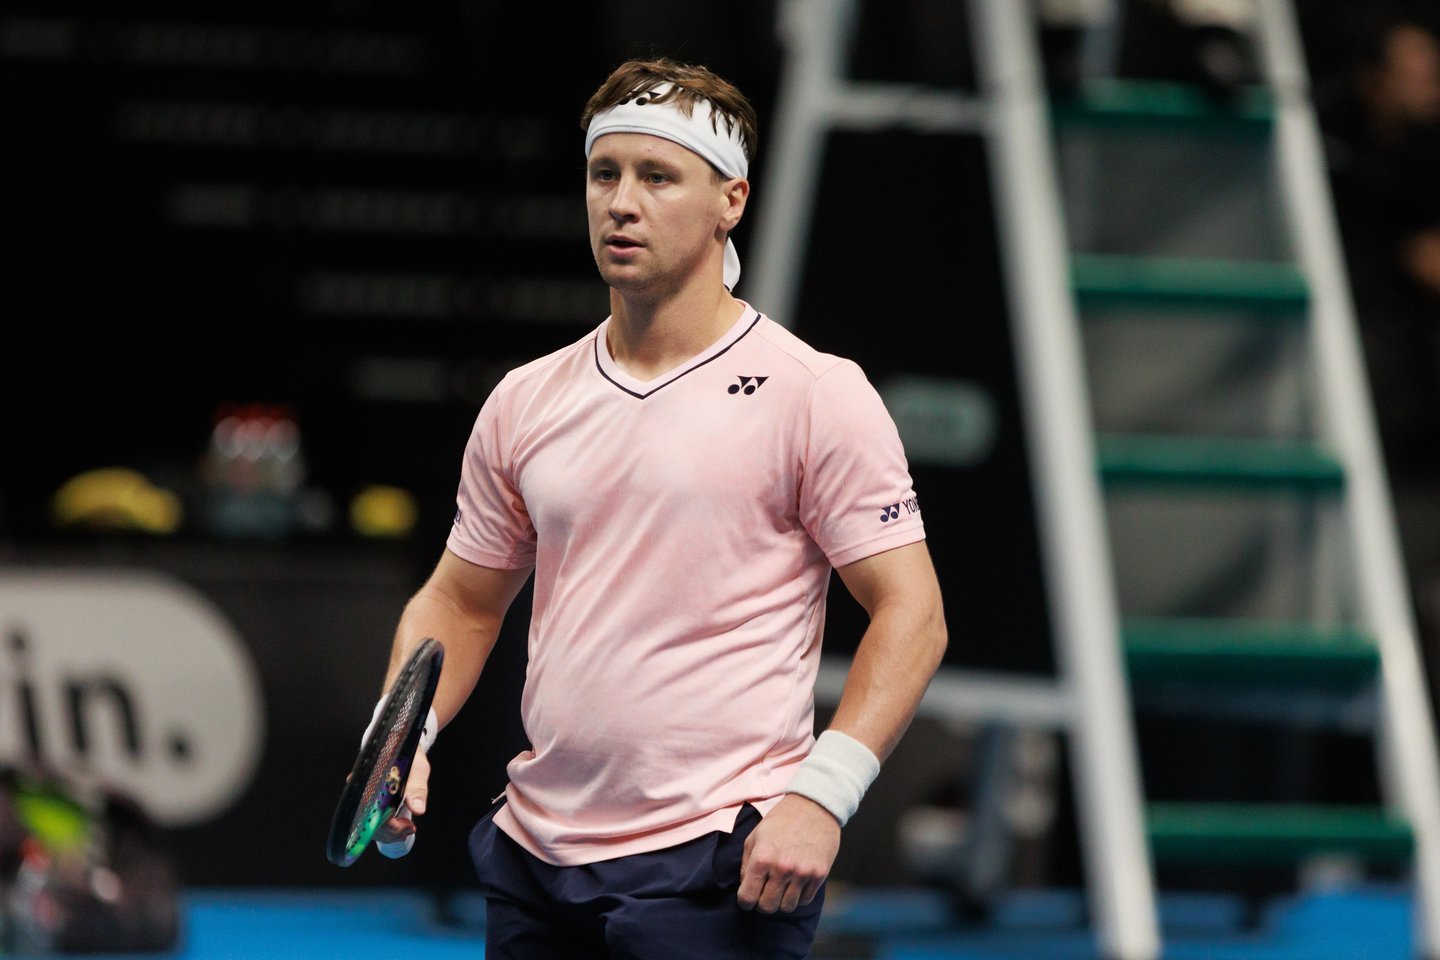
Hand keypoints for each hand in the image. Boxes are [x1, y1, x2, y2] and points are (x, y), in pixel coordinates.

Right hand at [374, 748, 429, 856]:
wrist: (401, 742)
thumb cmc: (408, 753)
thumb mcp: (418, 767)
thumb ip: (417, 787)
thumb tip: (418, 809)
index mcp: (373, 781)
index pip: (373, 813)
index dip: (390, 825)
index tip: (407, 826)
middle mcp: (364, 790)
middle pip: (370, 824)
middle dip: (392, 832)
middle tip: (411, 828)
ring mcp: (366, 797)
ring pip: (370, 826)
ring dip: (389, 833)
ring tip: (407, 829)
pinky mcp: (370, 801)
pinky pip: (372, 821)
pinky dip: (386, 828)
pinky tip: (400, 827)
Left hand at [736, 794, 839, 913]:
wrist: (814, 806)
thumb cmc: (781, 820)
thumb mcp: (756, 835)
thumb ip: (747, 863)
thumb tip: (745, 885)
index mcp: (762, 858)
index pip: (747, 897)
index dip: (745, 900)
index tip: (748, 897)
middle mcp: (782, 868)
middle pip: (767, 907)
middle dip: (763, 903)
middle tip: (765, 892)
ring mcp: (802, 873)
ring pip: (787, 907)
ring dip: (781, 901)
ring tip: (781, 887)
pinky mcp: (819, 875)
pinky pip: (805, 900)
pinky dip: (798, 896)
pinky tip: (796, 883)